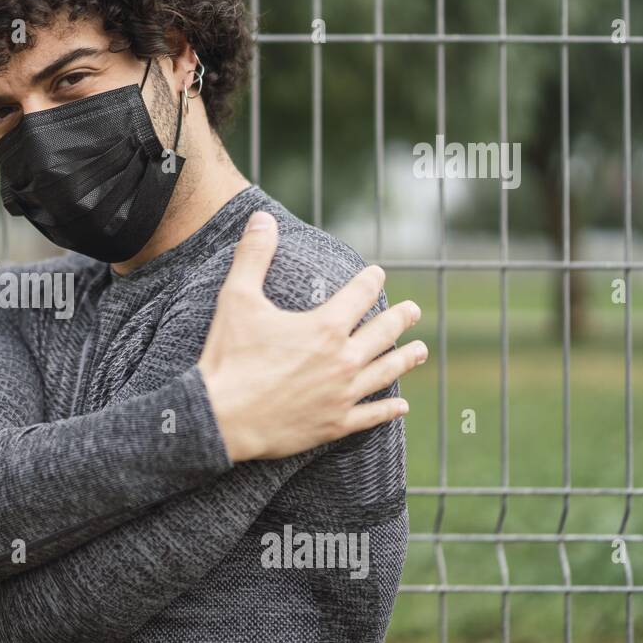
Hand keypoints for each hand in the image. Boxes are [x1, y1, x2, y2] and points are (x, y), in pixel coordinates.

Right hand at [197, 210, 426, 462]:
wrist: (222, 418)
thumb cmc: (228, 358)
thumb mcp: (236, 299)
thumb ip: (253, 256)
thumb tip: (262, 218)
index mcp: (324, 327)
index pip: (359, 295)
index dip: (370, 281)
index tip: (377, 274)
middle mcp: (342, 360)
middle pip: (382, 333)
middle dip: (400, 318)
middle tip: (413, 311)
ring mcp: (342, 394)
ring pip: (385, 373)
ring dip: (405, 359)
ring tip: (420, 351)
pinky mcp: (334, 424)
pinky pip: (371, 416)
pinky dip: (388, 409)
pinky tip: (401, 406)